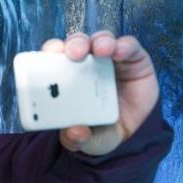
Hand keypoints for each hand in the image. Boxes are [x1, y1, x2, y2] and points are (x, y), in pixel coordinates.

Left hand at [40, 30, 159, 155]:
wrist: (134, 135)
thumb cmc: (101, 131)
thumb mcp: (87, 142)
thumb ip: (76, 140)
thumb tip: (74, 133)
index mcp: (66, 78)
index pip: (52, 58)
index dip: (49, 53)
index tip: (48, 56)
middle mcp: (86, 63)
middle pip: (75, 45)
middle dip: (73, 44)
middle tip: (73, 53)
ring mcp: (109, 59)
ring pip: (100, 40)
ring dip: (99, 41)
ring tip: (100, 50)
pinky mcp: (133, 58)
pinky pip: (128, 46)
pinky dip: (124, 45)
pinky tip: (120, 51)